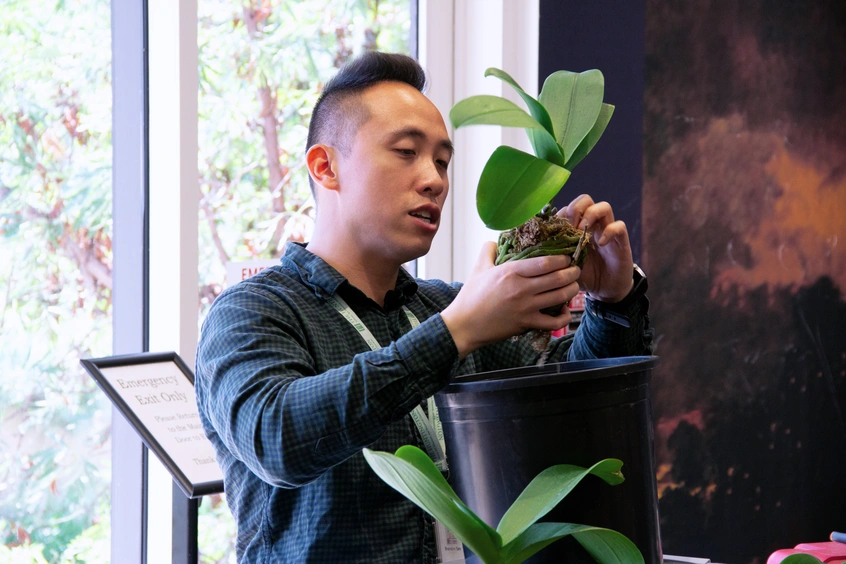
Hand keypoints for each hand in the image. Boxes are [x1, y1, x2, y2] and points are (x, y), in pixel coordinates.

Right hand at [441, 242, 580, 358]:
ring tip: (573, 286)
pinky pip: (553, 322)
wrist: (464, 324)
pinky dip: (563, 317)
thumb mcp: (478, 268)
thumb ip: (488, 251)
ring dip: (571, 290)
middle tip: (576, 270)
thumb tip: (495, 241)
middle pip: (557, 278)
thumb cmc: (471, 296)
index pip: (545, 262)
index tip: (567, 257)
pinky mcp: (526, 324)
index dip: (562, 259)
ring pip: (560, 297)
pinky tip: (564, 311)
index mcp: (511, 272)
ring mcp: (525, 307)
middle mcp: (521, 288)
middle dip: (572, 273)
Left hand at [559, 194, 633, 302]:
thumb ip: (553, 255)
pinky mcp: (620, 240)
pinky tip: (602, 244)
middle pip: (585, 199)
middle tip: (571, 228)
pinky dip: (610, 231)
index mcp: (576, 228)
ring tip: (584, 232)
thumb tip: (534, 250)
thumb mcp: (564, 265)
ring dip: (591, 215)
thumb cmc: (583, 275)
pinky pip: (619, 226)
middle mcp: (592, 225)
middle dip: (576, 209)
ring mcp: (607, 230)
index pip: (568, 208)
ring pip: (603, 206)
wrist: (605, 290)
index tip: (556, 231)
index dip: (561, 215)